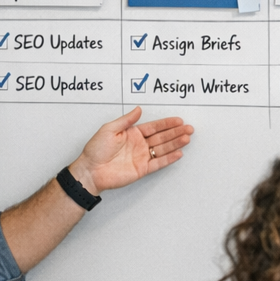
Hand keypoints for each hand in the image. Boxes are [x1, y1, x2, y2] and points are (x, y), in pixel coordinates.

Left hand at [73, 107, 193, 192]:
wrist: (90, 170)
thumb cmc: (96, 150)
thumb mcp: (109, 129)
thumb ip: (126, 120)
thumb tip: (138, 109)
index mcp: (132, 133)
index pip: (154, 127)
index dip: (166, 123)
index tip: (178, 120)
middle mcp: (139, 144)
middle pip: (162, 137)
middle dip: (176, 132)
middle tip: (188, 128)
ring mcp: (141, 157)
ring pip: (162, 149)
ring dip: (175, 143)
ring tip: (186, 138)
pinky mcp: (142, 169)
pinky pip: (158, 163)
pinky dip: (168, 159)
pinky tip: (178, 153)